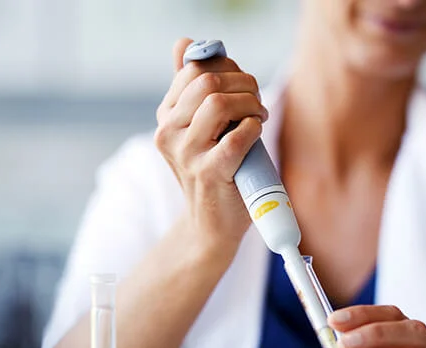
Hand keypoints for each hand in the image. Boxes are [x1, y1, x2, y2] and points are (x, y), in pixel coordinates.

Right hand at [154, 37, 268, 259]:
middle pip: (207, 80)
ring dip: (250, 103)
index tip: (242, 85)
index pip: (194, 69)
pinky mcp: (208, 173)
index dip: (227, 67)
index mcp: (166, 117)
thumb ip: (191, 87)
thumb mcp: (198, 128)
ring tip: (258, 116)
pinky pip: (237, 137)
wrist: (212, 225)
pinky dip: (254, 128)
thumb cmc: (214, 172)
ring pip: (220, 103)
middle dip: (243, 83)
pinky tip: (256, 133)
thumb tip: (184, 43)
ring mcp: (186, 153)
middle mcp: (168, 132)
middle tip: (256, 101)